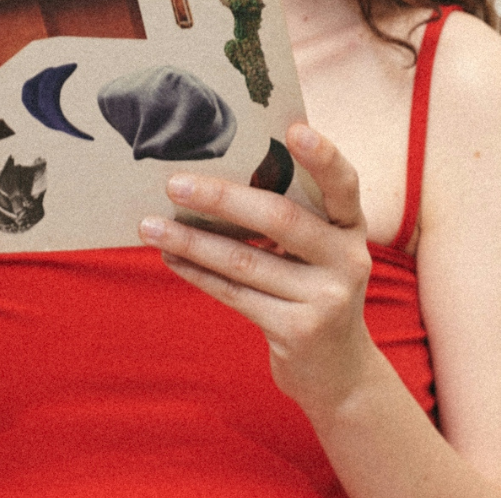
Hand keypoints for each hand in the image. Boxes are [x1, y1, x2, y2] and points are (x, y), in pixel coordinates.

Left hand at [137, 122, 376, 417]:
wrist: (338, 371)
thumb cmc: (312, 286)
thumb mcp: (316, 247)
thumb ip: (287, 211)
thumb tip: (209, 171)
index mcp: (350, 225)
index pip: (343, 182)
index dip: (322, 155)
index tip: (294, 127)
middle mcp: (348, 258)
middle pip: (279, 218)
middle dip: (221, 198)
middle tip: (174, 183)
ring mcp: (327, 299)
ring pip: (245, 260)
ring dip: (190, 241)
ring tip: (149, 225)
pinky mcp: (298, 332)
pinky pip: (235, 294)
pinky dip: (197, 273)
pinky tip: (169, 257)